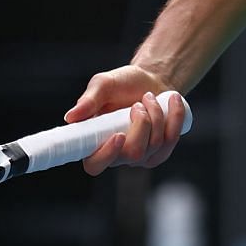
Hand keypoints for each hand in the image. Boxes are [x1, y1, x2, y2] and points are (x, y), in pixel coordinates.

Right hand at [65, 65, 189, 174]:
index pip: (95, 165)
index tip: (118, 135)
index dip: (106, 155)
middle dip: (143, 124)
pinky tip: (172, 100)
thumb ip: (88, 100)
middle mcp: (117, 155)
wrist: (149, 80)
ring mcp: (140, 156)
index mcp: (94, 142)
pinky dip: (175, 117)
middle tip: (139, 103)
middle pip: (133, 154)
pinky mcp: (160, 151)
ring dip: (156, 115)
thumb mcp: (103, 85)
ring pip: (154, 146)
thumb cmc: (121, 84)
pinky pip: (171, 140)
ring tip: (149, 98)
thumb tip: (70, 117)